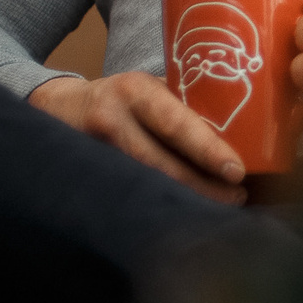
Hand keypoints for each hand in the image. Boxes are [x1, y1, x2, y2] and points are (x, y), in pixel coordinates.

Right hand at [28, 73, 247, 203]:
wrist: (58, 107)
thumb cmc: (122, 98)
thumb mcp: (149, 89)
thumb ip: (183, 106)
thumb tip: (244, 132)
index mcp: (135, 92)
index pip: (175, 124)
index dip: (207, 149)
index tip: (236, 171)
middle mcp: (112, 121)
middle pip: (161, 164)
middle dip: (202, 187)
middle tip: (237, 198)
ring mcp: (95, 152)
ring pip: (146, 185)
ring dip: (185, 200)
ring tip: (219, 208)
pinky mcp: (87, 177)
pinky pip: (129, 196)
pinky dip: (158, 206)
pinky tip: (182, 213)